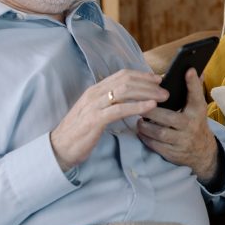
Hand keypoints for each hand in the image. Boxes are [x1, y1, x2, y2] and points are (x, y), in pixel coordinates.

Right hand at [50, 69, 166, 171]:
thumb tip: (132, 98)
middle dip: (149, 83)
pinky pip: (119, 109)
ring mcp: (93, 105)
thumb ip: (111, 103)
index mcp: (95, 90)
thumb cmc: (81, 132)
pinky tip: (150, 107)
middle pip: (126, 80)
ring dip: (147, 93)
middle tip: (165, 90)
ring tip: (162, 97)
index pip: (122, 75)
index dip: (142, 75)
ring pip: (125, 91)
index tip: (158, 79)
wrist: (59, 149)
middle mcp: (94, 93)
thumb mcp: (96, 112)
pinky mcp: (94, 119)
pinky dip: (137, 106)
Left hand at [135, 68, 219, 182]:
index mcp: (198, 112)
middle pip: (168, 117)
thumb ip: (194, 90)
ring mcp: (182, 141)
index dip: (192, 83)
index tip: (187, 70)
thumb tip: (193, 70)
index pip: (196, 95)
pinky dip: (145, 137)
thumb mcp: (198, 108)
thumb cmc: (195, 123)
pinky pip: (155, 145)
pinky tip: (141, 131)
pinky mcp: (172, 153)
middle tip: (139, 104)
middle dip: (151, 111)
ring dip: (145, 125)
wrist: (202, 152)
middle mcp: (191, 126)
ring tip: (139, 119)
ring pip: (159, 133)